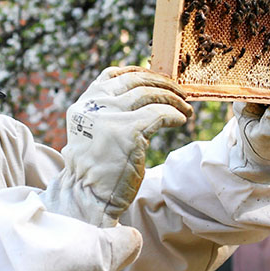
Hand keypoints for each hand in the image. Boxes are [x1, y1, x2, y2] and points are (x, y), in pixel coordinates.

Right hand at [42, 66, 193, 226]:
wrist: (87, 197)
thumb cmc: (94, 170)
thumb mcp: (91, 133)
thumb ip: (105, 114)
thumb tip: (138, 96)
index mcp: (83, 104)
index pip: (113, 75)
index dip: (139, 73)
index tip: (157, 78)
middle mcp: (94, 106)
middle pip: (134, 82)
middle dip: (162, 84)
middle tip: (180, 93)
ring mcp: (110, 117)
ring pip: (149, 95)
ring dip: (173, 98)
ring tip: (186, 108)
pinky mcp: (128, 131)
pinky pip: (159, 114)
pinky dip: (174, 114)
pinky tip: (181, 120)